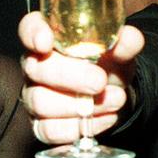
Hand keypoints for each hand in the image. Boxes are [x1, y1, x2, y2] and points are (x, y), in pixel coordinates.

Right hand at [18, 12, 143, 143]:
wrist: (114, 92)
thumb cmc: (108, 63)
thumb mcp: (120, 50)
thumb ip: (125, 42)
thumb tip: (129, 39)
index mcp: (49, 36)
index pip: (29, 27)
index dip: (33, 34)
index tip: (46, 42)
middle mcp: (35, 64)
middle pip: (35, 68)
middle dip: (70, 77)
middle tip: (100, 82)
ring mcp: (34, 95)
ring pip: (40, 102)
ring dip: (79, 106)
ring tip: (114, 100)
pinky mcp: (41, 124)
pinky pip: (48, 130)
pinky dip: (78, 128)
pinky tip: (104, 118)